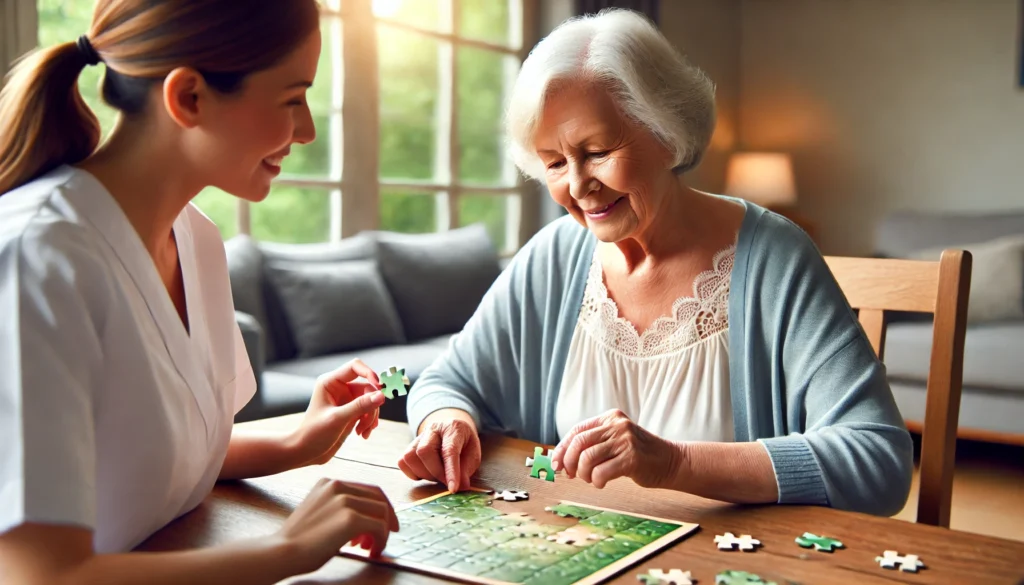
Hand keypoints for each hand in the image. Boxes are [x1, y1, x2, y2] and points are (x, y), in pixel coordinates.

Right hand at [276, 478, 398, 571]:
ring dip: (382, 532)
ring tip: (371, 548)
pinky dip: (381, 541)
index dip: (379, 506)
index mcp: (329, 483)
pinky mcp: (350, 518)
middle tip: (388, 534)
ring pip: (381, 512)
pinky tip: (371, 552)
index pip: (366, 489)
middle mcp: (338, 486)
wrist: (281, 551)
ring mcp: (344, 501)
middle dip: (387, 517)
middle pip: (378, 497)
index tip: (384, 521)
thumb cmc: (297, 540)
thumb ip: (341, 510)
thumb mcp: (319, 512)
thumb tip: (368, 523)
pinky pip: (379, 527)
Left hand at [290, 359, 383, 466]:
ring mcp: (346, 400)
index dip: (370, 373)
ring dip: (370, 417)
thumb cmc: (313, 434)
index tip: (380, 388)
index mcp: (330, 382)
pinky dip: (369, 422)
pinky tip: (363, 434)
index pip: (355, 366)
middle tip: (369, 422)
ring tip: (363, 432)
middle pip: (367, 387)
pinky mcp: (351, 412)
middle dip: (371, 405)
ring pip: (370, 400)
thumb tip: (381, 396)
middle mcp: (339, 388)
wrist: (306, 452)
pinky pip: (368, 411)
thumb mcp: (338, 419)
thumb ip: (360, 406)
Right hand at [398, 418, 481, 492]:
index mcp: (453, 428)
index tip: (453, 489)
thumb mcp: (473, 454)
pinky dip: (413, 473)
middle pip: (424, 451)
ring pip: (411, 457)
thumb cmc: (464, 444)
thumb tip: (461, 487)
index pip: (449, 450)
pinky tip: (426, 472)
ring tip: (437, 475)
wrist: (451, 430)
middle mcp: (433, 429)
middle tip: (446, 481)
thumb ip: (466, 469)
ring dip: (424, 474)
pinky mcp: (409, 446)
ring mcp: (419, 437)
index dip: (451, 471)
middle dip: (436, 473)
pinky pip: (403, 462)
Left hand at [550, 409, 681, 488]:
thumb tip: (561, 460)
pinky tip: (602, 483)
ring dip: (584, 474)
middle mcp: (617, 425)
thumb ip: (593, 444)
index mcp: (610, 418)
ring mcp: (625, 440)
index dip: (562, 448)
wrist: (670, 461)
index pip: (577, 430)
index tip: (556, 464)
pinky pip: (601, 472)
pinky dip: (596, 481)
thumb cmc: (638, 454)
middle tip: (572, 475)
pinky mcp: (632, 458)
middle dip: (569, 462)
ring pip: (587, 458)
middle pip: (579, 443)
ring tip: (592, 479)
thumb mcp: (615, 440)